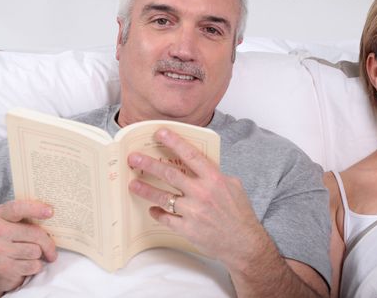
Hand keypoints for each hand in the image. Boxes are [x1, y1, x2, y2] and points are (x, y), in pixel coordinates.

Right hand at [0, 200, 56, 296]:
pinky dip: (34, 267)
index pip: (17, 208)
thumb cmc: (0, 242)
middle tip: (51, 250)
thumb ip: (22, 219)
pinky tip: (25, 266)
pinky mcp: (4, 268)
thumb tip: (51, 216)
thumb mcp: (4, 225)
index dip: (35, 209)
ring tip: (30, 257)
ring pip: (36, 251)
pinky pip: (33, 265)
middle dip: (48, 243)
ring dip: (38, 256)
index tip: (50, 211)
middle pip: (35, 234)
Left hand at [128, 128, 267, 267]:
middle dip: (149, 164)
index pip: (190, 155)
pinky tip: (152, 209)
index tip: (160, 133)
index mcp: (214, 179)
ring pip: (163, 196)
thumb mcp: (233, 186)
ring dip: (146, 189)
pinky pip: (166, 218)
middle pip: (170, 174)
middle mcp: (202, 193)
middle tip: (134, 158)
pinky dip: (158, 212)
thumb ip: (216, 175)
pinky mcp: (187, 228)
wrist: (243, 242)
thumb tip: (201, 168)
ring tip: (133, 184)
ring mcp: (193, 211)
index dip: (174, 142)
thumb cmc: (239, 214)